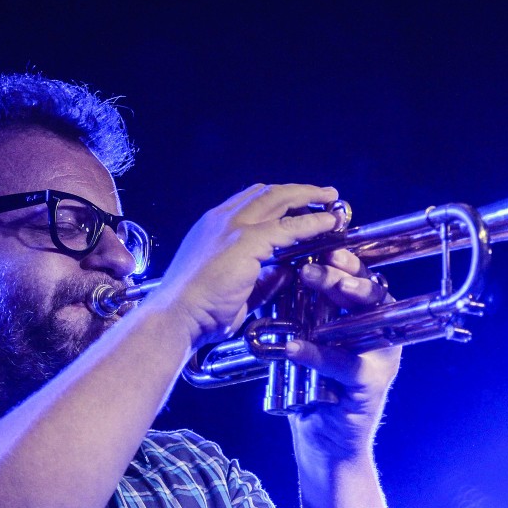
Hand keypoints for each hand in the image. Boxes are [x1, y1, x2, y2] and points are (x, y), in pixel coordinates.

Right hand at [153, 184, 340, 347]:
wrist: (176, 317)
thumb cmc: (197, 311)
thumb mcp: (235, 290)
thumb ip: (262, 280)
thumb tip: (286, 272)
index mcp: (212, 227)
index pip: (250, 201)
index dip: (278, 199)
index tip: (298, 204)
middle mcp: (221, 219)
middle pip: (267, 191)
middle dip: (299, 190)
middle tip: (324, 193)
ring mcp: (233, 227)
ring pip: (280, 198)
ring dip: (310, 196)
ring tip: (332, 198)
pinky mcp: (247, 241)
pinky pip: (290, 227)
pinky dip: (313, 222)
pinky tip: (329, 223)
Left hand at [284, 249, 401, 465]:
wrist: (324, 439)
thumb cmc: (314, 384)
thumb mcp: (308, 336)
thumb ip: (303, 308)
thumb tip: (278, 268)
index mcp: (368, 315)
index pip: (360, 277)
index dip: (342, 258)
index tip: (319, 245)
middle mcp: (382, 330)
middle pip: (368, 290)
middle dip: (339, 272)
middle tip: (310, 263)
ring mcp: (381, 357)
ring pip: (367, 317)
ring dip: (339, 295)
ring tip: (310, 281)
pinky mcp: (371, 385)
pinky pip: (346, 363)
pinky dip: (318, 354)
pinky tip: (294, 346)